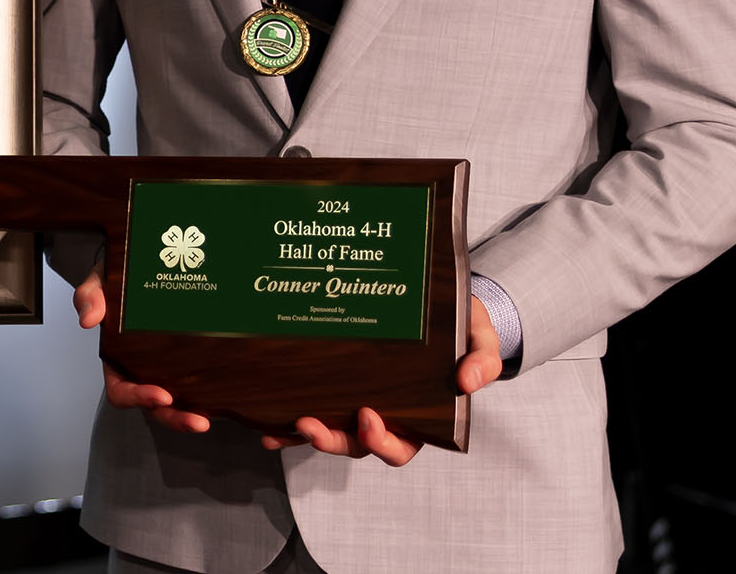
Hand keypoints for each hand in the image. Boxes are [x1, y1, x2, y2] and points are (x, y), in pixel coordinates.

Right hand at [75, 264, 209, 432]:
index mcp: (117, 358)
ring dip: (191, 415)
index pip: (121, 390)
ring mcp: (168, 367)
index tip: (161, 394)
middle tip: (197, 421)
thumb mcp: (100, 282)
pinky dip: (210, 395)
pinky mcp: (191, 360)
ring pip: (178, 402)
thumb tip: (89, 320)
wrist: (146, 266)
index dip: (138, 397)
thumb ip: (90, 296)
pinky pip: (199, 385)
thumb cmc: (120, 278)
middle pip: (155, 405)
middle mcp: (142, 369)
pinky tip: (225, 395)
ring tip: (208, 419)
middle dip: (174, 417)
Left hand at [258, 295, 501, 464]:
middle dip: (335, 441)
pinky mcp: (336, 387)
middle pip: (358, 444)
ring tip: (289, 424)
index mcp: (422, 417)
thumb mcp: (480, 339)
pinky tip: (269, 428)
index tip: (369, 417)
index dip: (383, 442)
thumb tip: (469, 382)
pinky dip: (290, 426)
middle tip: (311, 426)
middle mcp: (386, 415)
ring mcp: (357, 402)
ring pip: (333, 431)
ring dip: (308, 435)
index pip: (402, 445)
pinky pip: (312, 409)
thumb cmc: (462, 329)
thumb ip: (481, 360)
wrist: (442, 304)